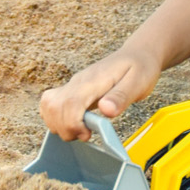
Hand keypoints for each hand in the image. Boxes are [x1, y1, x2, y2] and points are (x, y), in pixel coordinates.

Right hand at [39, 46, 160, 140]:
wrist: (138, 54)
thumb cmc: (140, 68)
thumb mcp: (138, 82)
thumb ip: (121, 96)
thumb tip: (106, 110)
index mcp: (94, 80)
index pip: (70, 103)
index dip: (72, 124)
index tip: (87, 134)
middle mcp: (79, 81)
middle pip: (54, 107)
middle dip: (66, 129)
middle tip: (86, 135)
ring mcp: (74, 85)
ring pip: (49, 106)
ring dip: (58, 125)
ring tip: (80, 130)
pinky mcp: (73, 90)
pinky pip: (51, 103)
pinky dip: (55, 118)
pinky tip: (73, 123)